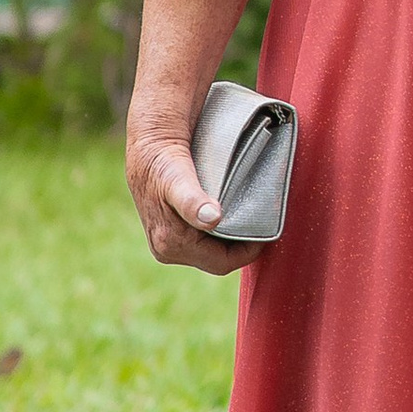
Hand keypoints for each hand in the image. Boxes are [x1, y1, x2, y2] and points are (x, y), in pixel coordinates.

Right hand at [126, 117, 259, 275]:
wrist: (146, 148)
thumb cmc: (162, 162)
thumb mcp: (177, 178)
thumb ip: (192, 201)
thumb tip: (212, 219)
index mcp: (170, 245)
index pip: (221, 262)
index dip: (247, 251)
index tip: (265, 233)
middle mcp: (167, 250)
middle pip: (217, 259)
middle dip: (240, 246)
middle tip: (260, 224)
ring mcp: (166, 244)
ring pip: (211, 252)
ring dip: (230, 239)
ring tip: (248, 219)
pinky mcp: (169, 235)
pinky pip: (203, 242)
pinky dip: (220, 233)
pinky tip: (231, 217)